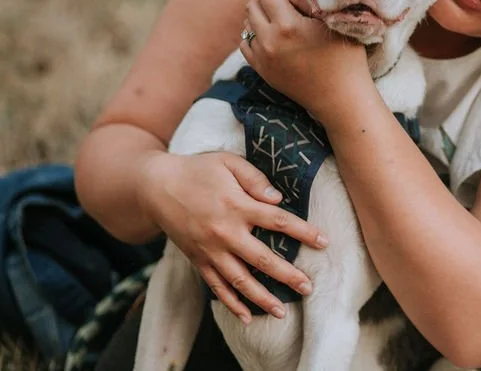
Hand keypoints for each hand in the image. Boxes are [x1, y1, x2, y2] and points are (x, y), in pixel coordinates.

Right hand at [137, 151, 326, 322]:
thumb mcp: (228, 163)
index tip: (324, 242)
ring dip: (262, 298)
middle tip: (308, 288)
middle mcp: (224, 232)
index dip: (304, 232)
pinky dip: (231, 304)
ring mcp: (209, 250)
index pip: (278, 221)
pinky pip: (216, 287)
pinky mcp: (197, 260)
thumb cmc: (198, 170)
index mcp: (237, 206)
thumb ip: (255, 178)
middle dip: (288, 275)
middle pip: (262, 259)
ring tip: (282, 312)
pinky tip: (247, 317)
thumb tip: (278, 199)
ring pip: (240, 280)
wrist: (155, 186)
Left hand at [240, 0, 370, 122]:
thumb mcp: (334, 22)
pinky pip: (246, 44)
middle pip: (252, 4)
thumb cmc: (345, 58)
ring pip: (247, 23)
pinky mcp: (262, 71)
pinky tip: (273, 37)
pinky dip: (255, 36)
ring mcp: (263, 58)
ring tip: (280, 20)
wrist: (341, 99)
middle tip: (284, 2)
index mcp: (288, 25)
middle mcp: (270, 41)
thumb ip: (309, 0)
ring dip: (260, 17)